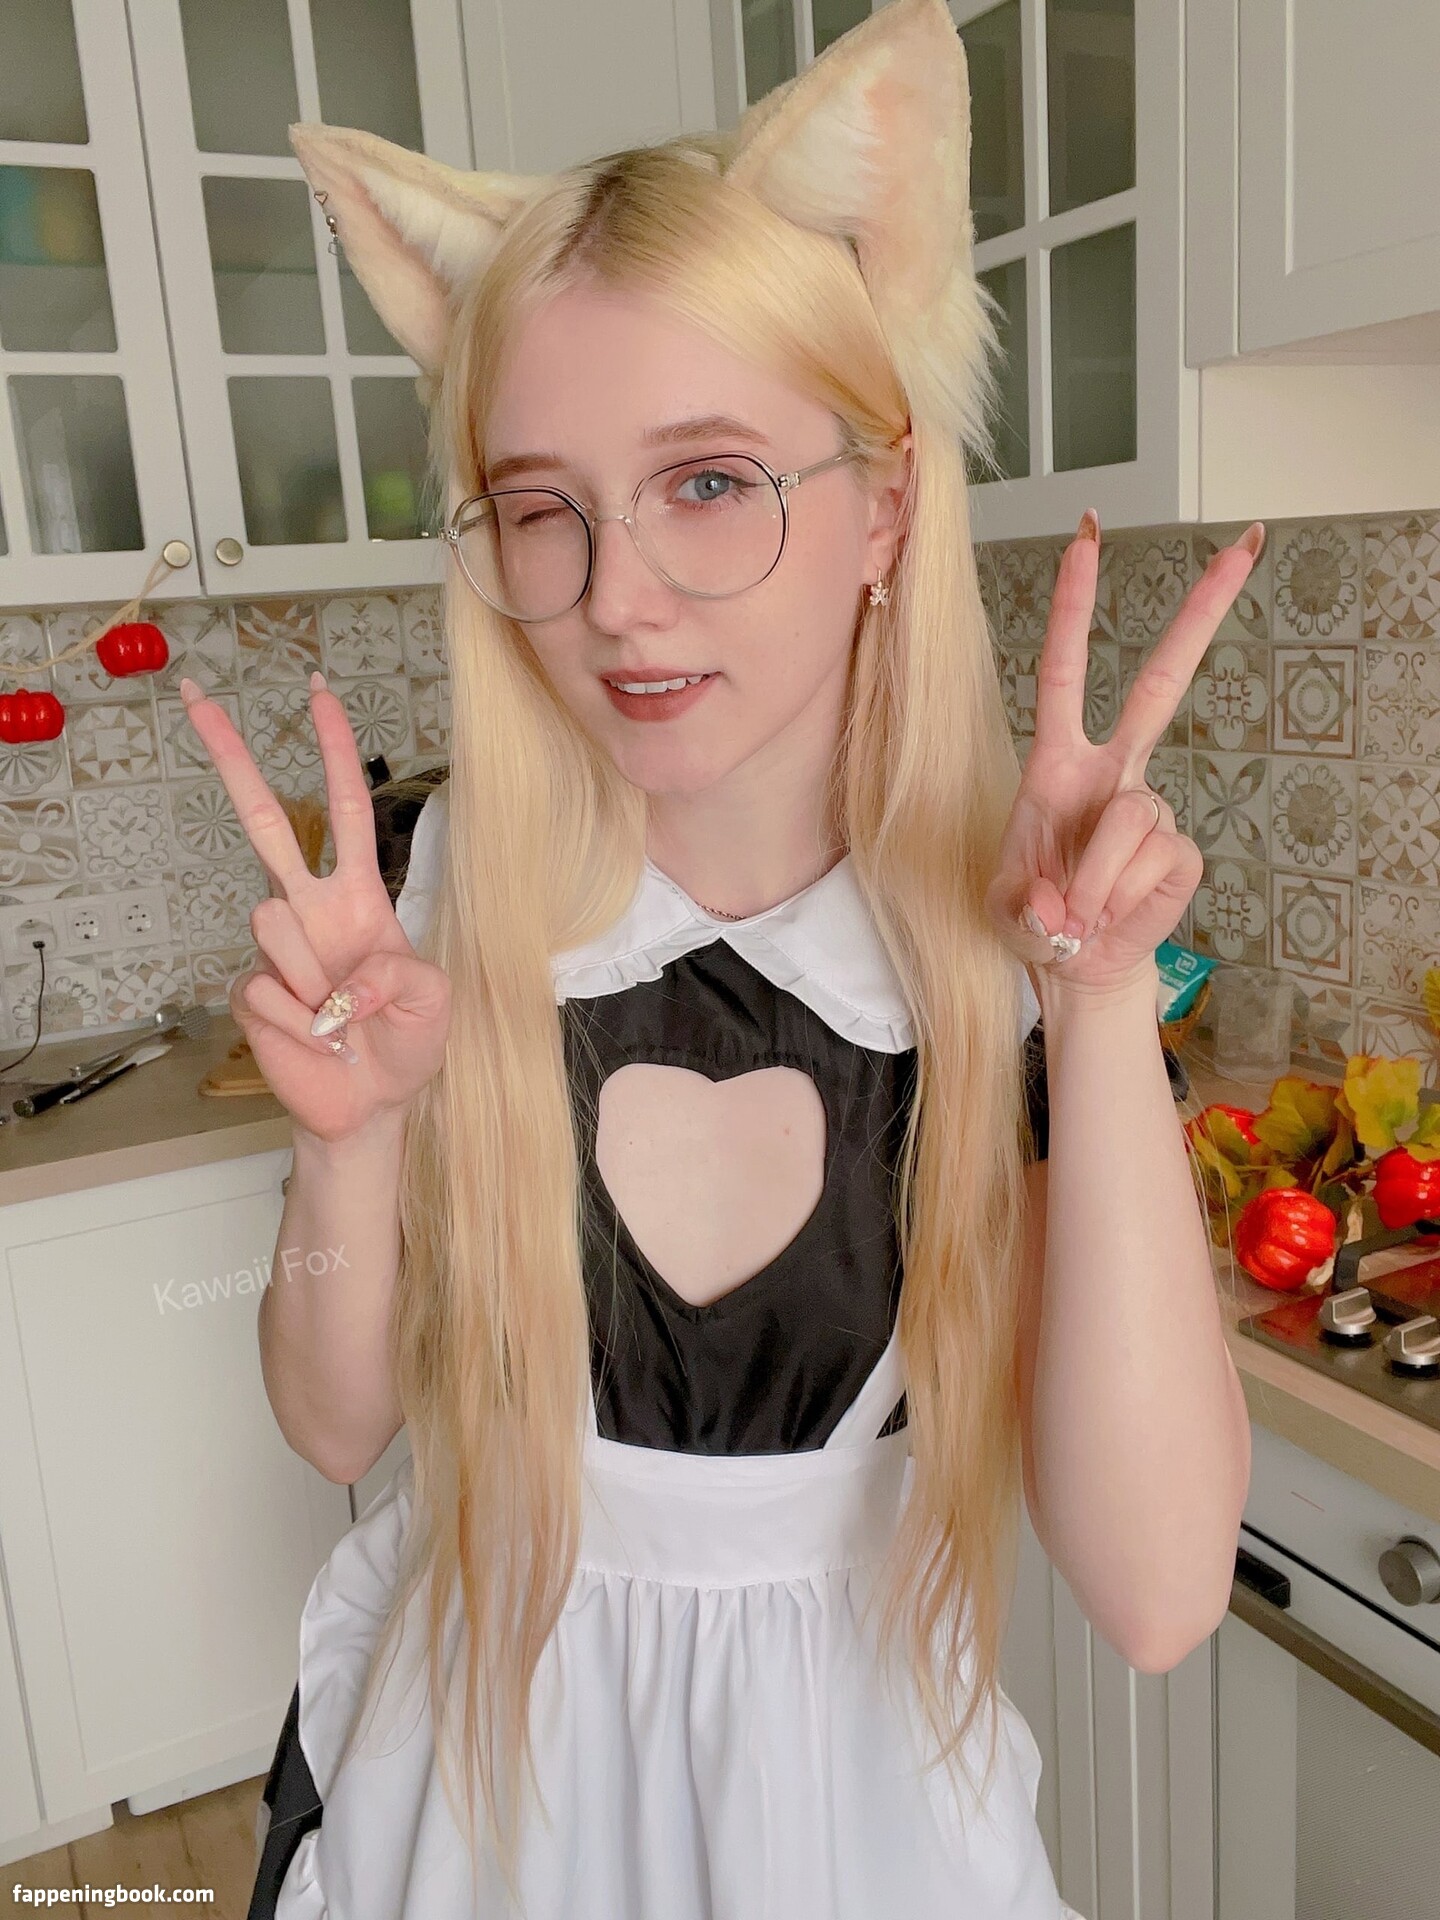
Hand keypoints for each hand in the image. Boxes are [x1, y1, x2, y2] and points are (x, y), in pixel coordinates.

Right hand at [181, 672, 450, 1140]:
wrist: (370, 1106)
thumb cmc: (406, 1044)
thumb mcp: (436, 1003)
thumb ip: (405, 978)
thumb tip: (351, 979)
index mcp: (359, 897)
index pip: (344, 810)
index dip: (334, 753)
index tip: (318, 694)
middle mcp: (310, 911)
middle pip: (263, 821)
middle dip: (232, 757)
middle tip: (198, 695)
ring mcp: (276, 950)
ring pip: (273, 920)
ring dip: (318, 978)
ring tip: (343, 1020)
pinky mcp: (250, 992)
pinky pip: (270, 990)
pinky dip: (305, 1024)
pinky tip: (319, 1042)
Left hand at [984, 511, 1264, 997]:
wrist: (1076, 968)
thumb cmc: (1035, 921)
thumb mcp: (1004, 909)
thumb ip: (1022, 903)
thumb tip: (1060, 905)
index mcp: (1058, 764)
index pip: (1065, 669)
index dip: (1076, 606)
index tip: (1086, 538)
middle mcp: (1112, 773)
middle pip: (1162, 682)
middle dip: (1202, 614)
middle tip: (1246, 544)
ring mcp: (1151, 808)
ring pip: (1128, 822)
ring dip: (1093, 880)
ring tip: (1076, 913)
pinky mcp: (1180, 850)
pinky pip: (1153, 864)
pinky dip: (1120, 900)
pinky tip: (1112, 913)